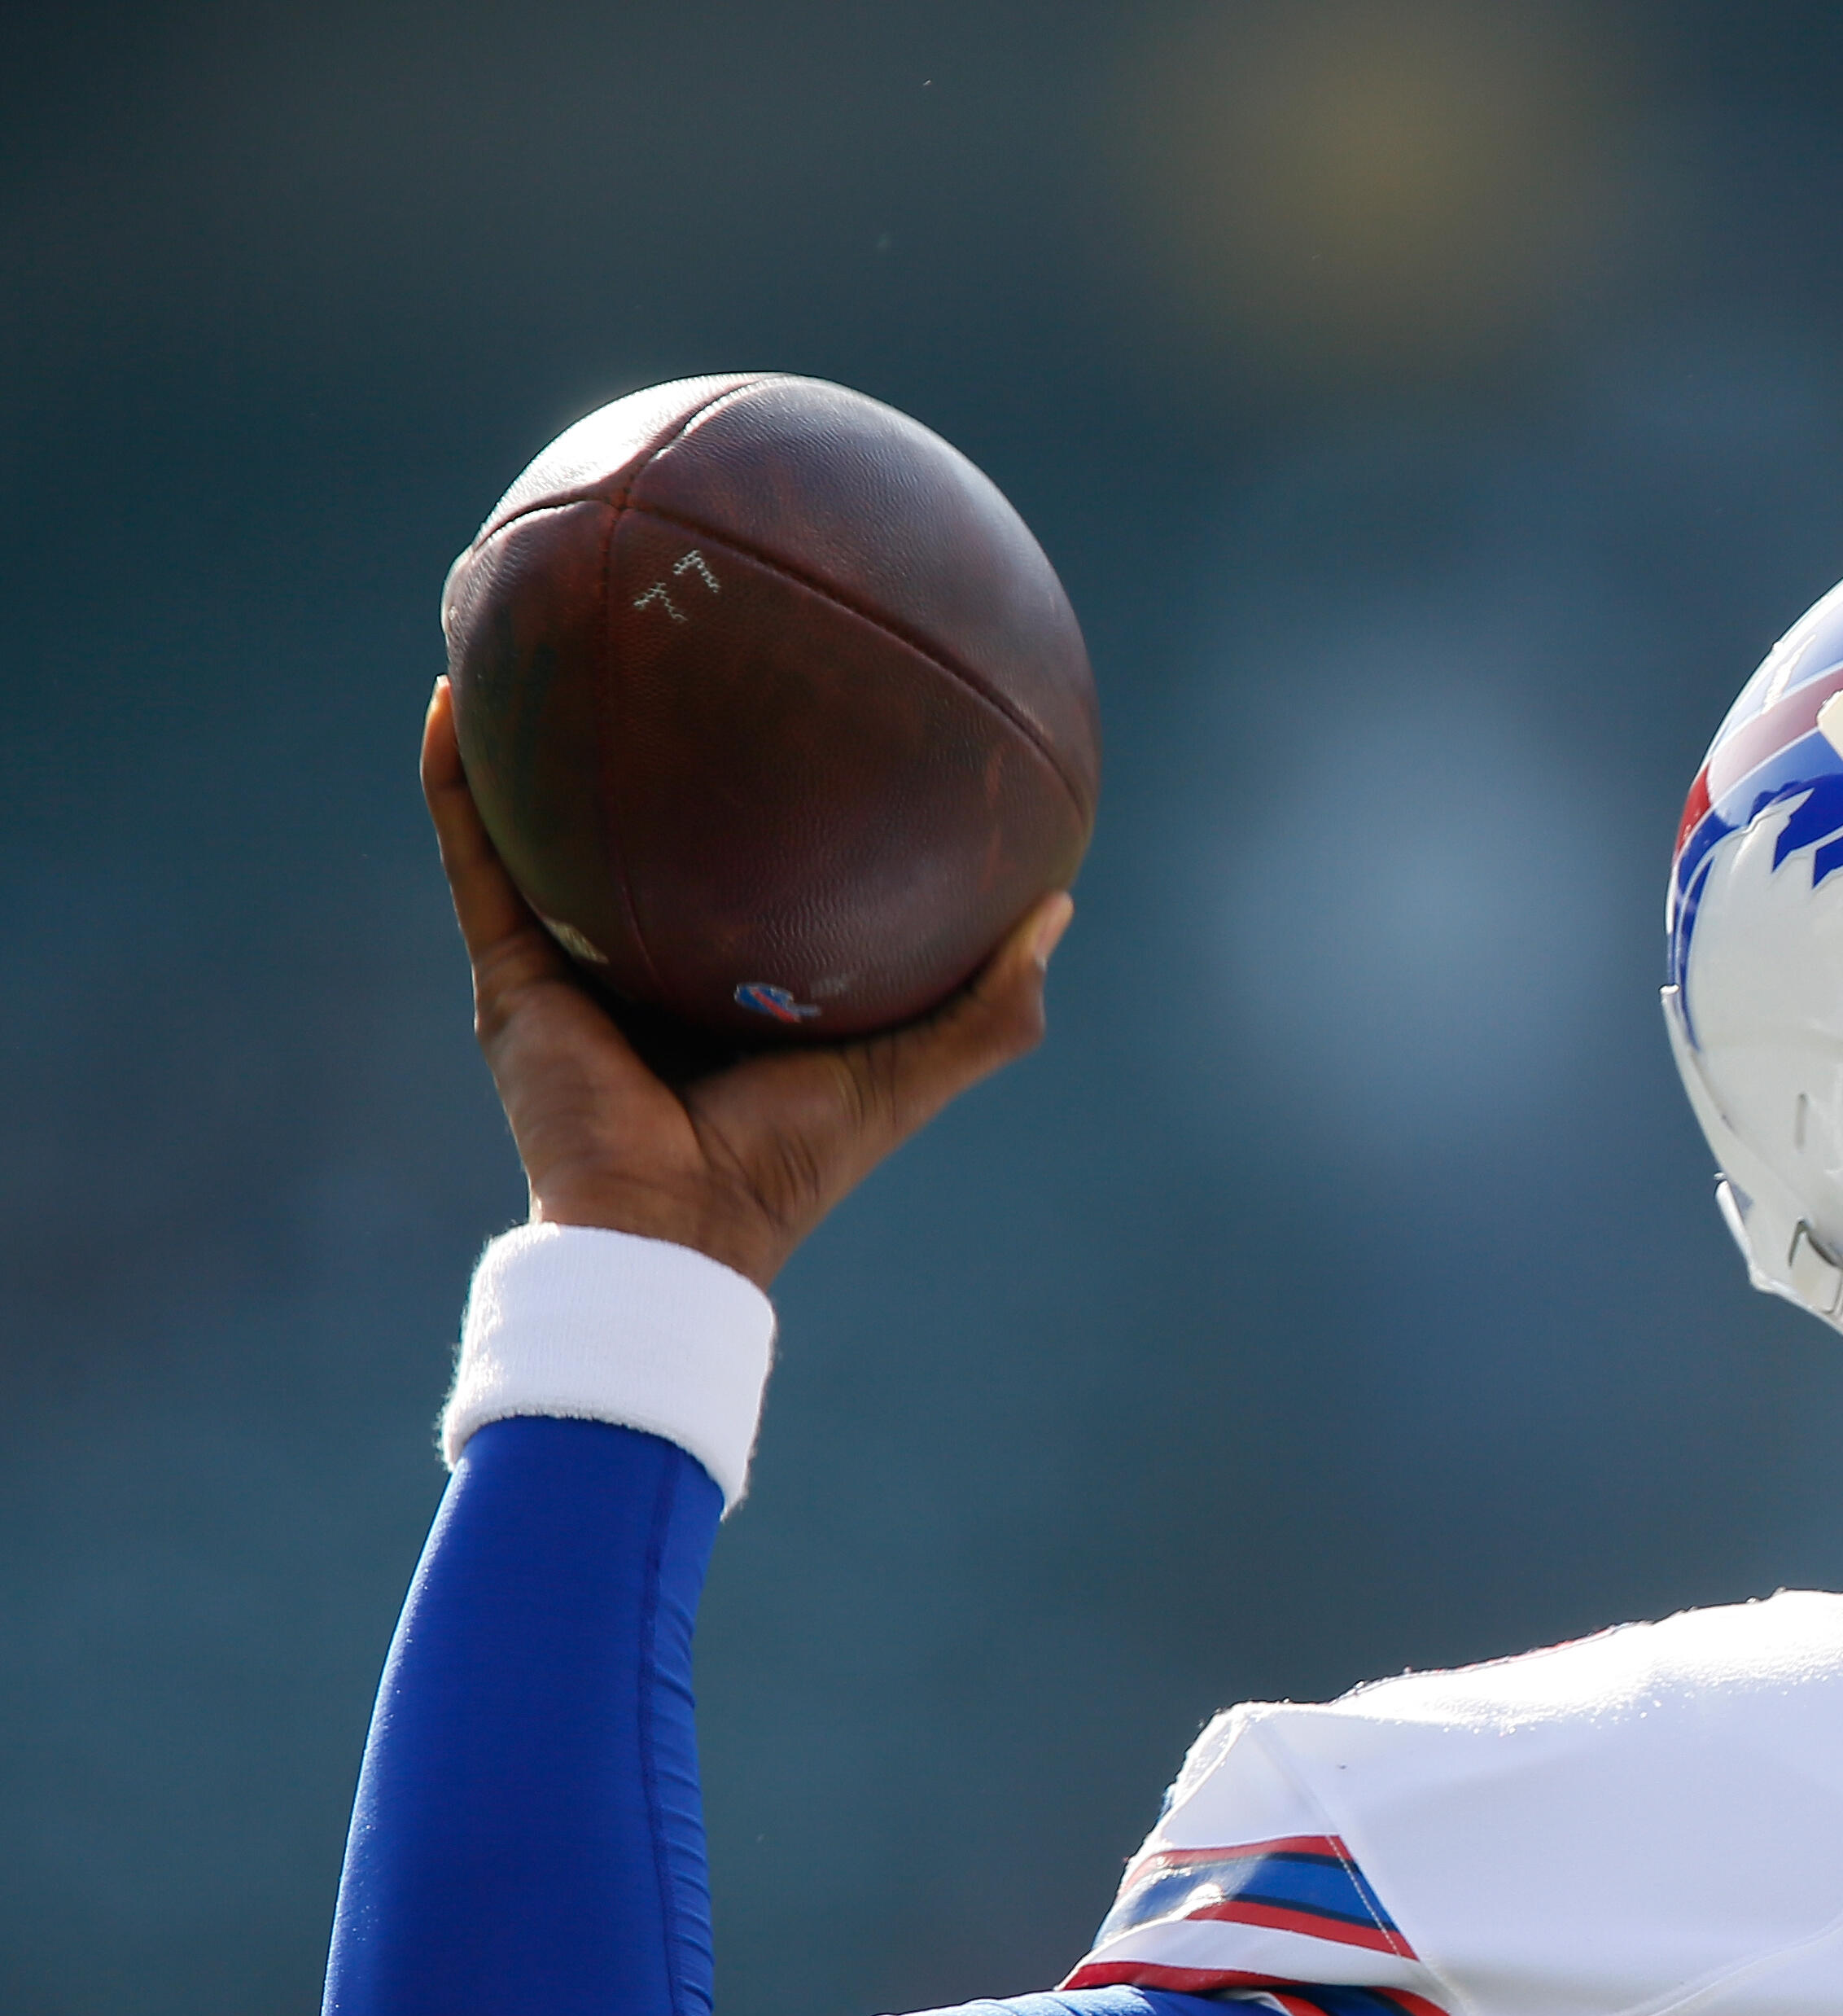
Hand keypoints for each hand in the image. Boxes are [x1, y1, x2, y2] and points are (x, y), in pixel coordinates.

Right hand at [422, 679, 1065, 1288]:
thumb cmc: (797, 1158)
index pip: (742, 866)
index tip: (780, 696)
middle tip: (648, 629)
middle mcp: (643, 959)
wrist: (677, 1230)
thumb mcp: (914, 1068)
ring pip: (532, 823)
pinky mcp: (509, 971)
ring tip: (523, 628)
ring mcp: (568, 962)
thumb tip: (1060, 902)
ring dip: (518, 732)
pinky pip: (474, 850)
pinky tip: (454, 692)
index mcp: (731, 979)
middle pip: (633, 828)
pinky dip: (453, 777)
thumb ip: (991, 1002)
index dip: (755, 791)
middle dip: (633, 737)